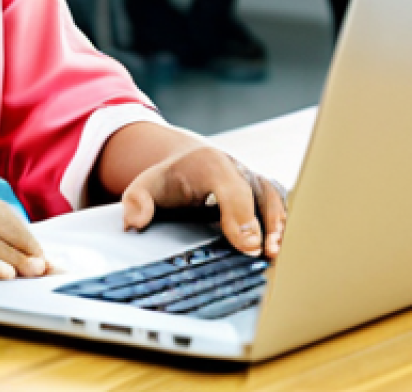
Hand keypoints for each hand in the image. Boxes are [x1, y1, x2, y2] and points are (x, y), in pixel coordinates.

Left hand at [121, 145, 286, 257]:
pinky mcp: (264, 193)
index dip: (240, 215)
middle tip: (264, 254)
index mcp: (209, 163)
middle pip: (258, 192)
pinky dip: (283, 227)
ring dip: (280, 226)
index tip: (245, 245)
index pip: (230, 188)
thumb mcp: (145, 184)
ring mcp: (253, 179)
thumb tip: (133, 224)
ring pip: (275, 199)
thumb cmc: (169, 179)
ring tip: (279, 255)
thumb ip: (136, 200)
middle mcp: (237, 168)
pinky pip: (279, 207)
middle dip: (264, 222)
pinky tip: (282, 252)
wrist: (187, 161)